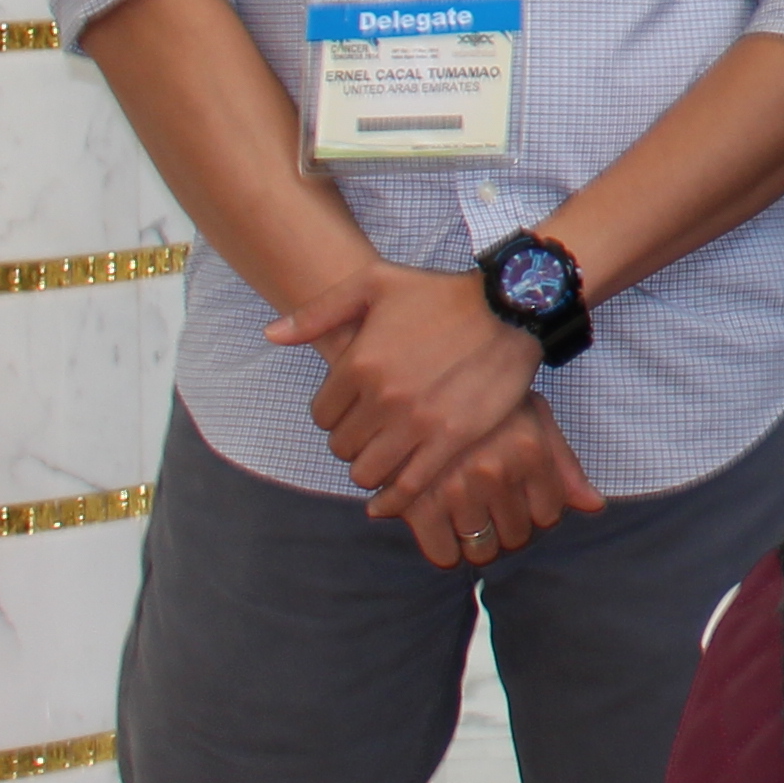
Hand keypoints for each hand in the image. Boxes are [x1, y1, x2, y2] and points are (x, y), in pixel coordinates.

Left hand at [280, 264, 542, 508]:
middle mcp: (383, 396)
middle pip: (342, 447)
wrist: (513, 305)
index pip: (322, 416)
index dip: (335, 414)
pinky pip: (408, 486)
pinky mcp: (452, 439)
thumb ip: (319, 312)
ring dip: (371, 468)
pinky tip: (389, 498)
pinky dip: (394, 499)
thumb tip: (271, 334)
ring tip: (387, 454)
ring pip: (368, 472)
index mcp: (360, 363)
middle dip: (353, 441)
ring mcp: (418, 421)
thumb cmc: (443, 294)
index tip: (354, 408)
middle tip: (373, 430)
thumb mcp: (376, 283)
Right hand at [387, 399, 603, 570]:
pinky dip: (446, 551)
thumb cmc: (483, 406)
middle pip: (517, 536)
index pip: (549, 514)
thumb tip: (594, 505)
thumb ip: (564, 464)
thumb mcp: (531, 418)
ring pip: (483, 550)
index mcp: (529, 449)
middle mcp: (496, 473)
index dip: (538, 513)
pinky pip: (444, 554)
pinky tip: (445, 529)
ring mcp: (456, 491)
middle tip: (493, 511)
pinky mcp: (418, 506)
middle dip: (509, 529)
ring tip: (471, 519)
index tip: (524, 504)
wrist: (418, 390)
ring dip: (479, 543)